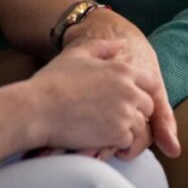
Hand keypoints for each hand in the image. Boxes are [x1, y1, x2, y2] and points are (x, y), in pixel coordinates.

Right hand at [62, 8, 180, 158]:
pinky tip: (99, 141)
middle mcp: (129, 90)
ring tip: (103, 131)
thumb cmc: (52, 81)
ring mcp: (126, 112)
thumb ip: (102, 47)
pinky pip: (129, 142)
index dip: (142, 92)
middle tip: (112, 119)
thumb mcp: (76, 55)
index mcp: (123, 69)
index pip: (151, 81)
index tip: (128, 102)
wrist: (36, 109)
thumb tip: (120, 43)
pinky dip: (117, 145)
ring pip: (140, 126)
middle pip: (148, 106)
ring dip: (125, 130)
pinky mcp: (118, 134)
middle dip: (135, 113)